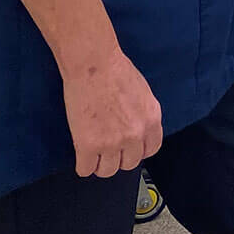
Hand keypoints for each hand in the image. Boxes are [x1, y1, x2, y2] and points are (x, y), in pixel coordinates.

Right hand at [63, 49, 163, 176]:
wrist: (93, 63)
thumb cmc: (115, 69)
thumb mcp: (143, 93)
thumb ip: (142, 115)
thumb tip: (137, 128)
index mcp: (151, 120)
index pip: (150, 150)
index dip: (137, 151)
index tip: (128, 149)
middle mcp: (135, 135)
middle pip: (129, 164)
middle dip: (118, 158)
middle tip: (108, 149)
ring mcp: (112, 143)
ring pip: (107, 171)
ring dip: (100, 164)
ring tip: (94, 155)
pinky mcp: (88, 145)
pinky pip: (85, 169)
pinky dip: (83, 165)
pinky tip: (81, 156)